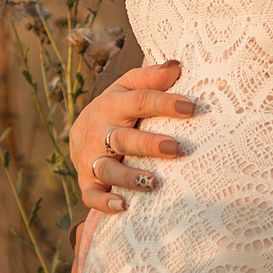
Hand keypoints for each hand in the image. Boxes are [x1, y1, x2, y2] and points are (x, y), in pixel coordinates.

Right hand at [71, 60, 195, 214]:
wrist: (81, 132)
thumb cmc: (117, 108)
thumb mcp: (129, 87)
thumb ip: (151, 77)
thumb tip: (177, 66)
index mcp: (112, 105)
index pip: (139, 101)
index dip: (164, 103)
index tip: (190, 106)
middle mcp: (100, 132)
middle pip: (123, 139)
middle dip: (148, 144)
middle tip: (176, 147)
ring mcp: (92, 159)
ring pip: (108, 169)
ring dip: (129, 177)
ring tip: (153, 182)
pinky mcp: (87, 181)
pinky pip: (91, 194)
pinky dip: (103, 202)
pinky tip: (122, 206)